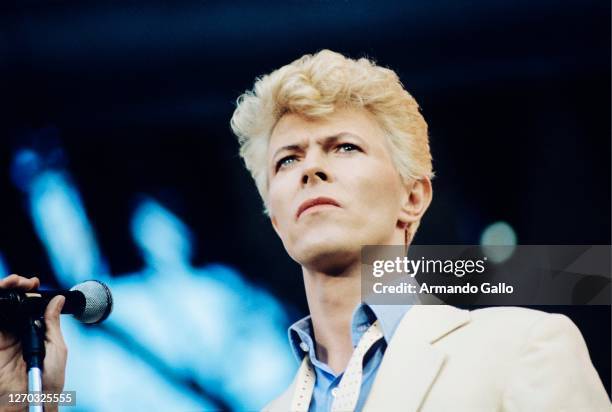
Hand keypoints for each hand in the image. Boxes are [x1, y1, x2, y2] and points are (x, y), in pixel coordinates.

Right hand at [0, 275, 66, 405]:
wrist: (31, 401)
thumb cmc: (48, 380)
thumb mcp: (56, 347)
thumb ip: (52, 323)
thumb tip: (58, 300)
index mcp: (35, 331)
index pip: (29, 306)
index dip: (30, 292)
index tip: (34, 283)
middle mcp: (17, 333)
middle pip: (13, 304)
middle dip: (15, 287)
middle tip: (22, 281)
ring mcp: (3, 339)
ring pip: (1, 309)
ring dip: (4, 292)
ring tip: (12, 283)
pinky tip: (1, 298)